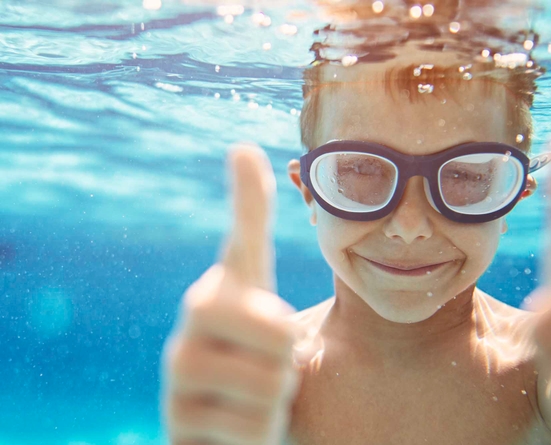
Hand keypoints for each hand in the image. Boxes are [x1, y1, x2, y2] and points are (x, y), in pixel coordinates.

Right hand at [161, 144, 299, 444]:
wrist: (224, 426)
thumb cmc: (249, 358)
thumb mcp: (265, 307)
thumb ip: (256, 244)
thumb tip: (242, 147)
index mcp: (218, 291)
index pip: (245, 240)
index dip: (251, 198)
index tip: (247, 147)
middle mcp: (188, 328)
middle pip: (278, 336)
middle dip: (288, 361)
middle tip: (270, 367)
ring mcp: (177, 378)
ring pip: (270, 388)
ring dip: (275, 402)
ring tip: (253, 396)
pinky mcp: (176, 423)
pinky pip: (252, 429)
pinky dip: (259, 434)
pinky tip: (236, 427)